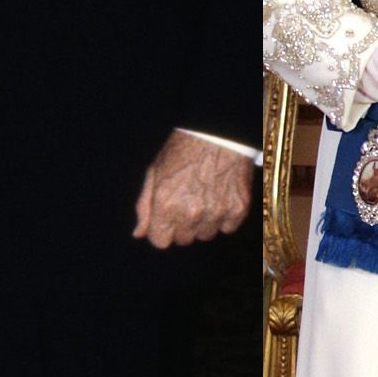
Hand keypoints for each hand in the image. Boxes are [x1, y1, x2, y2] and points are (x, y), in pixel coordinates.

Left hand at [133, 130, 253, 247]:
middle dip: (182, 226)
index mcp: (166, 205)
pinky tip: (220, 198)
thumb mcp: (155, 173)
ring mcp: (216, 213)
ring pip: (206, 235)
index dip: (162, 230)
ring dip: (203, 223)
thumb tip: (139, 234)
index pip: (160, 242)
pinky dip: (224, 217)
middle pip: (184, 240)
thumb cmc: (183, 150)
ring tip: (204, 198)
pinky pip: (227, 228)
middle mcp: (190, 213)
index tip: (167, 219)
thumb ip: (144, 207)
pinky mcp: (238, 209)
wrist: (218, 134)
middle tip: (187, 203)